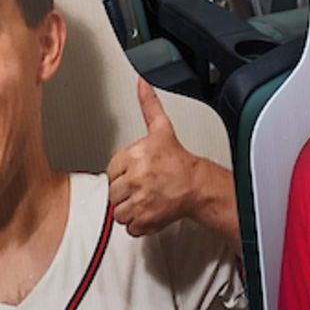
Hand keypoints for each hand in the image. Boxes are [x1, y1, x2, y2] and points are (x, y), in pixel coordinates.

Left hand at [106, 79, 222, 237]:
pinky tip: (149, 210)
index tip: (137, 173)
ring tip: (146, 198)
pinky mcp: (145, 219)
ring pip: (119, 212)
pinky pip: (130, 227)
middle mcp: (135, 178)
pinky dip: (138, 223)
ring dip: (131, 209)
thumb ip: (149, 105)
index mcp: (134, 156)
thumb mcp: (161, 129)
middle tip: (143, 187)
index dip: (123, 173)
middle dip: (126, 192)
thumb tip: (142, 82)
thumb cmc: (178, 161)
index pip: (111, 172)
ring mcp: (140, 200)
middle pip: (113, 193)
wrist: (197, 186)